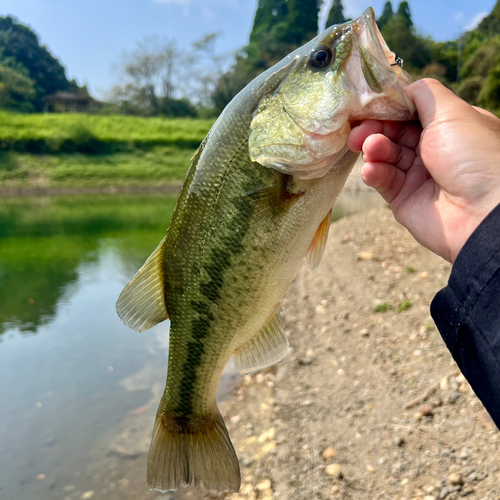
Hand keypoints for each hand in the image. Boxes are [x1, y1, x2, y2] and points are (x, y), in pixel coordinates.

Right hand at [348, 78, 499, 262]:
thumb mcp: (451, 111)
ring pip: (385, 156)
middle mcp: (433, 150)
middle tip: (358, 132)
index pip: (410, 113)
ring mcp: (417, 176)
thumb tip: (400, 88)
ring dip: (373, 150)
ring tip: (370, 149)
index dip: (388, 109)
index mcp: (449, 127)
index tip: (366, 107)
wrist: (481, 212)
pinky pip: (382, 181)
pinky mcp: (403, 199)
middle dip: (374, 129)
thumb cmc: (472, 155)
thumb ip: (422, 94)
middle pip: (394, 133)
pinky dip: (374, 173)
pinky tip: (372, 170)